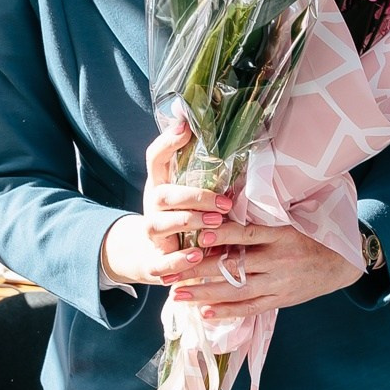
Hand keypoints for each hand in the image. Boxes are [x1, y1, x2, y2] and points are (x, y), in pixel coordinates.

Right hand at [100, 119, 233, 287]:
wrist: (155, 257)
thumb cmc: (184, 219)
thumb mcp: (192, 197)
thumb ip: (208, 178)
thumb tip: (238, 145)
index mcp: (161, 186)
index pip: (155, 158)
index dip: (167, 142)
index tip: (186, 128)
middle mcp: (152, 208)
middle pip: (162, 195)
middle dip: (194, 197)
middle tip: (224, 202)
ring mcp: (151, 234)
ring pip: (158, 225)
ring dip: (188, 222)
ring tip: (216, 222)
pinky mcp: (154, 261)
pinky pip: (161, 261)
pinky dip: (179, 259)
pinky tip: (198, 255)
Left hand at [167, 222, 362, 318]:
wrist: (339, 265)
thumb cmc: (309, 238)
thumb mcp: (288, 223)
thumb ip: (259, 223)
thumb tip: (221, 215)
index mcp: (281, 235)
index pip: (246, 235)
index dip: (222, 235)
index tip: (198, 235)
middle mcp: (278, 261)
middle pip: (233, 266)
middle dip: (198, 270)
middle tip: (171, 271)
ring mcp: (278, 284)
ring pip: (236, 291)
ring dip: (204, 294)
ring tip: (178, 295)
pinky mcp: (279, 301)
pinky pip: (249, 308)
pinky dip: (226, 311)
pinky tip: (204, 312)